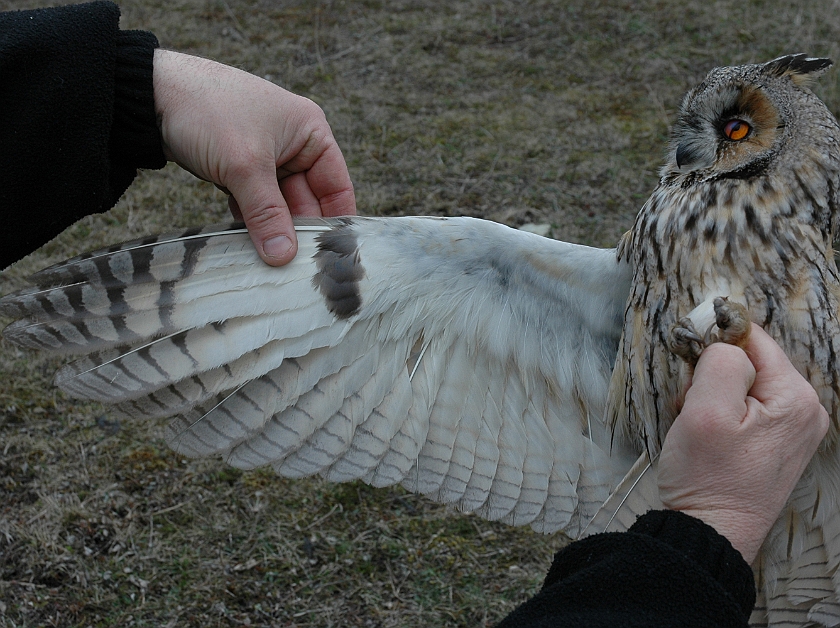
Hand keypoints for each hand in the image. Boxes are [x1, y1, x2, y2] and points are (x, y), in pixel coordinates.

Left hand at [153, 49, 355, 265]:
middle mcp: (294, 144)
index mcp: (310, 132)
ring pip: (279, 205)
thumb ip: (267, 214)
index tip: (333, 258)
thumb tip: (284, 257)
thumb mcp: (244, 167)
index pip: (337, 186)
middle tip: (296, 269)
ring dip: (273, 229)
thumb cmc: (208, 112)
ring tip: (272, 262)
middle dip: (299, 231)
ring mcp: (266, 157)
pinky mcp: (240, 168)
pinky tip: (247, 243)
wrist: (150, 94)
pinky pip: (255, 203)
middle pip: (307, 200)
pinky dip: (251, 221)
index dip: (336, 222)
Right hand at [659, 324, 828, 562]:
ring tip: (701, 427)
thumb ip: (721, 362)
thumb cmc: (706, 476)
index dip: (715, 347)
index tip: (690, 373)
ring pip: (745, 386)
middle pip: (750, 363)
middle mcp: (805, 410)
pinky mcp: (779, 444)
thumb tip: (726, 343)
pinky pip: (747, 409)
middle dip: (713, 377)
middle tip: (694, 407)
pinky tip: (711, 437)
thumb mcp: (706, 410)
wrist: (710, 532)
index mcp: (795, 396)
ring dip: (714, 397)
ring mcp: (795, 429)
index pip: (753, 339)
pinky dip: (723, 415)